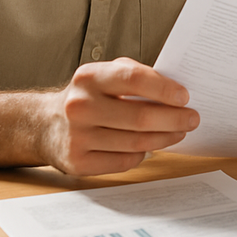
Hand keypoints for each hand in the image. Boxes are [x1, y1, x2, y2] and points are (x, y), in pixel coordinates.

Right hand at [39, 57, 198, 175]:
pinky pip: (123, 162)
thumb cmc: (89, 95)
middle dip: (173, 119)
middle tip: (192, 119)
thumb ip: (137, 76)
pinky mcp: (77, 162)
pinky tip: (151, 147)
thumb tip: (176, 93)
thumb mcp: (106, 74)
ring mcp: (76, 136)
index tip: (185, 97)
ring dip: (164, 138)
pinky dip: (142, 155)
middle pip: (139, 117)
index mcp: (90, 76)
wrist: (44, 124)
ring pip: (135, 143)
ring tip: (179, 132)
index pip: (134, 79)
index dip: (163, 89)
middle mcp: (80, 106)